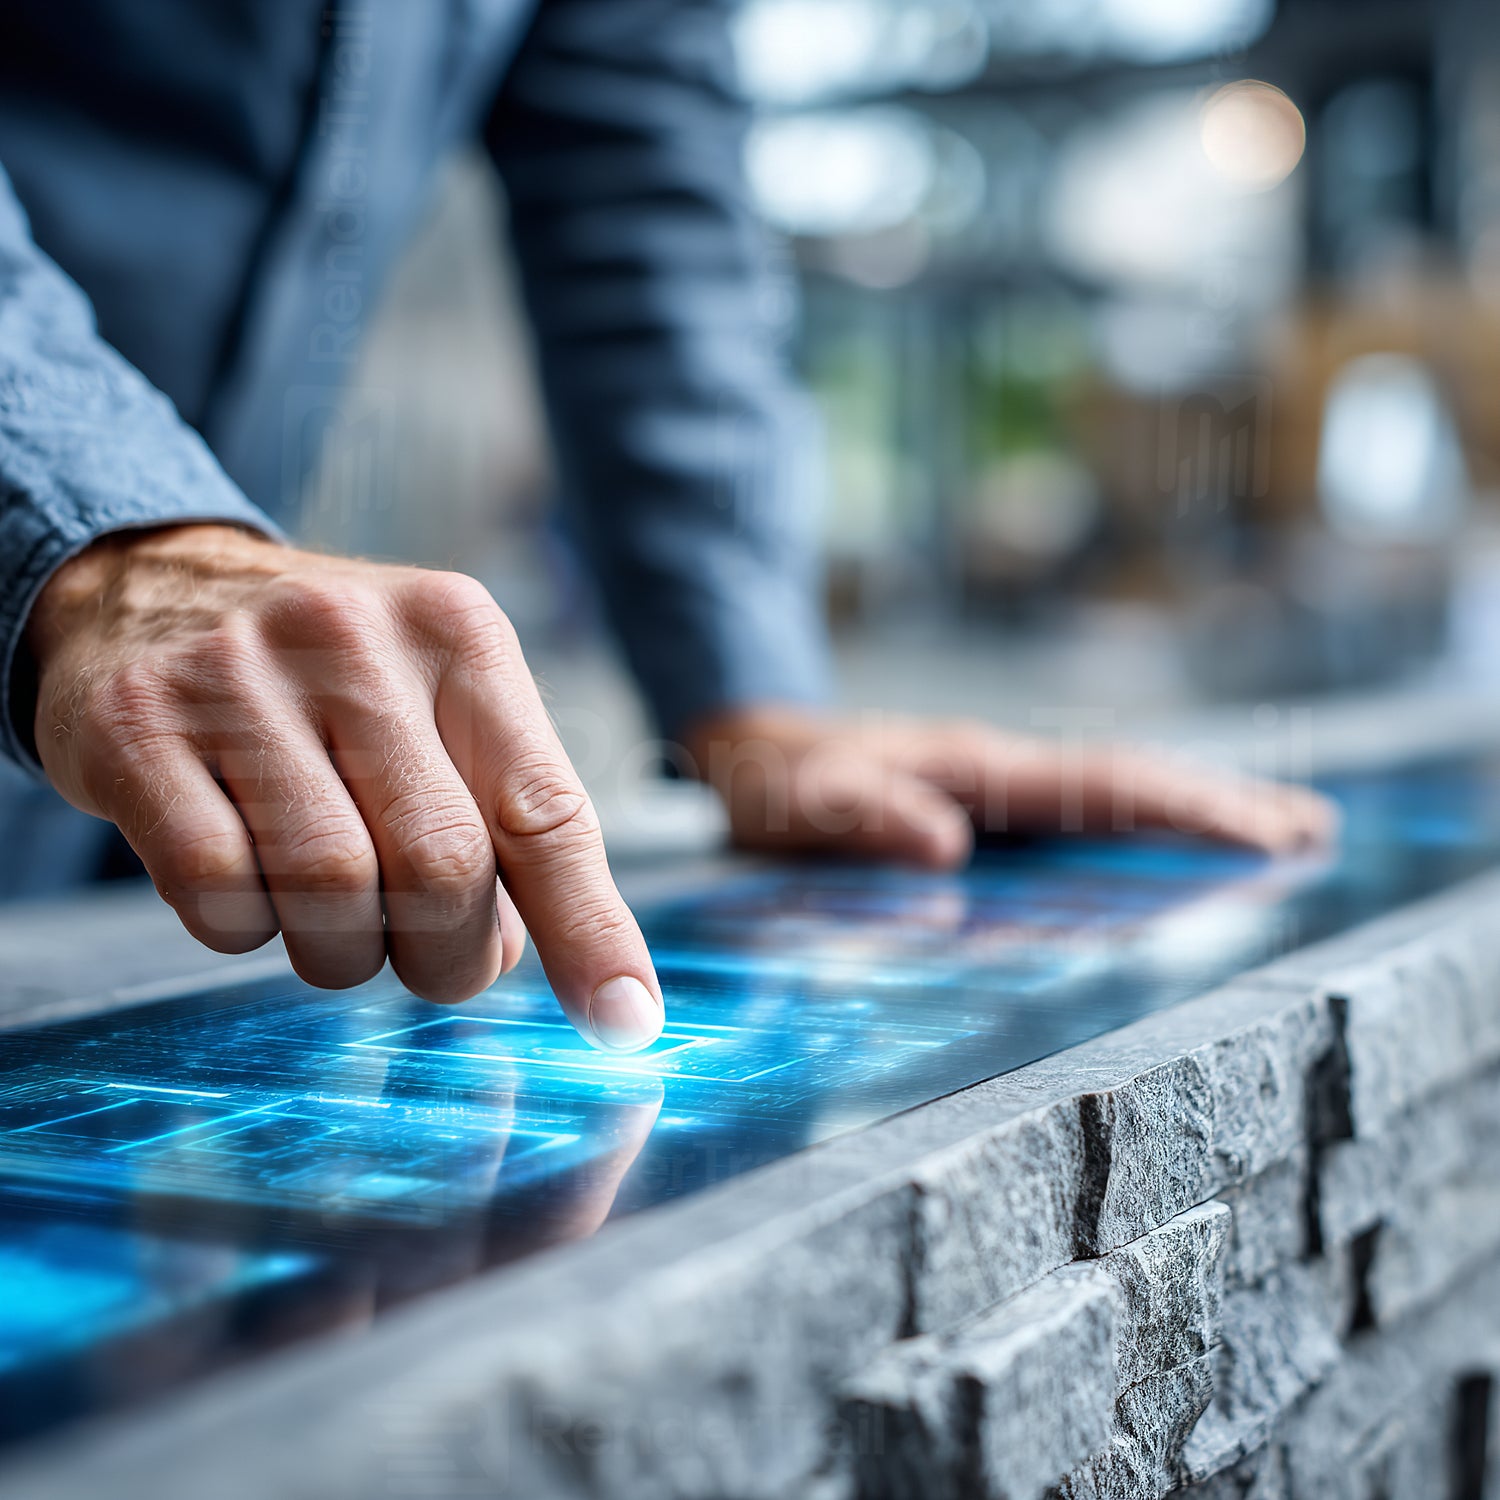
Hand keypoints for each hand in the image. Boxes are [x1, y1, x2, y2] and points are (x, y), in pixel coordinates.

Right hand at [26, 525, 663, 1050]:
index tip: (624, 1023)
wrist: (148, 585)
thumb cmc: (330, 678)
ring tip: (334, 915)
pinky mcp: (137, 728)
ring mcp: (238, 678)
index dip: (591, 931)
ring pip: (330, 889)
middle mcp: (355, 640)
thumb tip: (522, 958)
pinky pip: (217, 891)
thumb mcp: (437, 703)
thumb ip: (498, 818)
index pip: (547, 811)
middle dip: (448, 953)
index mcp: (459, 635)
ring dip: (344, 949)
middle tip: (432, 957)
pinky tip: (246, 884)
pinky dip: (243, 926)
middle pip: (443, 867)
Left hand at [682, 706, 1338, 867]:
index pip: (1098, 788)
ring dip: (1196, 809)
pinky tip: (1174, 850)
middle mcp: (1001, 770)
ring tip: (1282, 831)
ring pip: (1116, 794)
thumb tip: (949, 849)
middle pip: (1130, 782)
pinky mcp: (989, 806)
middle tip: (1312, 829)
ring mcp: (1000, 785)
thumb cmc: (775, 784)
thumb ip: (863, 817)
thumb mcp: (799, 802)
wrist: (751, 753)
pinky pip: (1083, 814)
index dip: (1180, 809)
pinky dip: (1143, 825)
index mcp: (974, 767)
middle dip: (1219, 803)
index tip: (1259, 831)